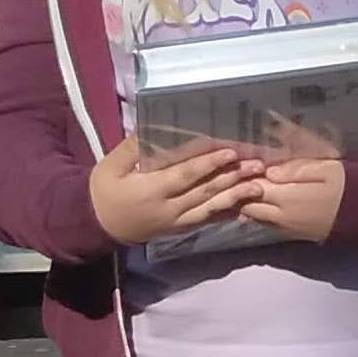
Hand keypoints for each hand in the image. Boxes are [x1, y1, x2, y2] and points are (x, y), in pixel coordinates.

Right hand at [90, 144, 260, 245]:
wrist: (98, 225)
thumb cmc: (104, 190)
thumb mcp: (110, 166)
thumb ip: (131, 149)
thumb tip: (151, 127)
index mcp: (150, 190)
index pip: (184, 175)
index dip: (208, 164)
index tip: (230, 152)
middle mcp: (168, 208)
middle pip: (204, 192)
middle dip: (232, 178)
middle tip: (257, 165)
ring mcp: (176, 221)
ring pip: (210, 209)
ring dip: (235, 197)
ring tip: (258, 187)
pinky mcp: (180, 229)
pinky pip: (206, 222)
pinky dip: (226, 215)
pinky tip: (245, 208)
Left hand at [238, 156, 349, 243]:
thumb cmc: (348, 186)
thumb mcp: (326, 169)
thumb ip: (295, 170)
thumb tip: (269, 172)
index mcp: (289, 198)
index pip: (253, 188)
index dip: (244, 176)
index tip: (242, 163)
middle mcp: (283, 217)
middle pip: (249, 206)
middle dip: (240, 191)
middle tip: (239, 175)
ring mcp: (287, 228)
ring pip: (255, 217)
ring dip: (247, 203)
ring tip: (245, 186)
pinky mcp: (293, 234)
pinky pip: (266, 224)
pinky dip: (257, 212)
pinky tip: (258, 201)